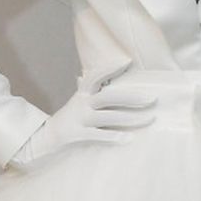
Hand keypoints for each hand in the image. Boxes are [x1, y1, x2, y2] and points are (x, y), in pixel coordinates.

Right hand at [7, 61, 157, 171]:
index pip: (96, 76)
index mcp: (83, 93)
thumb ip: (88, 86)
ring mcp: (81, 119)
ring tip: (150, 118)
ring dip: (131, 118)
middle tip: (152, 99)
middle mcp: (82, 103)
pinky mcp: (79, 134)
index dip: (110, 68)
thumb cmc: (70, 115)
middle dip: (132, 98)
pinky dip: (114, 137)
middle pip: (110, 98)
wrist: (48, 135)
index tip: (127, 62)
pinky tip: (130, 138)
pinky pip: (99, 135)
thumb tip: (92, 72)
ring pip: (109, 117)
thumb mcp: (79, 98)